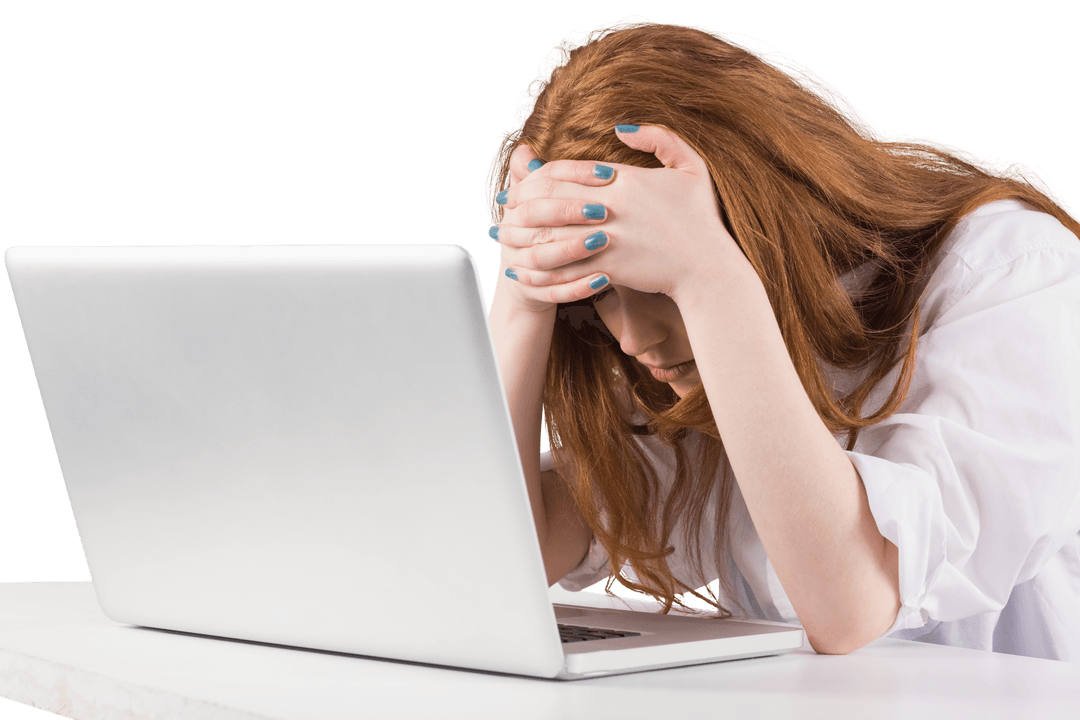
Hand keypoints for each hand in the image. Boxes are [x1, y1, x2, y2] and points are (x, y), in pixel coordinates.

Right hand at [491, 144, 616, 312]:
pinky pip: (553, 291)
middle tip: (604, 210)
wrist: (533, 276)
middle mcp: (511, 232)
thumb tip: (526, 151)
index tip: (609, 174)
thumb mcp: (544, 199)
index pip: (541, 180)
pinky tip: (605, 278)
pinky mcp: (532, 291)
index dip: (574, 174)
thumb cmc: (549, 227)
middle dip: (568, 212)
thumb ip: (541, 175)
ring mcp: (519, 264)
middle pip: (535, 217)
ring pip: (542, 257)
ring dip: (573, 249)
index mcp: (517, 203)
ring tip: (605, 242)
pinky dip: (578, 285)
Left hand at [495, 125, 742, 307]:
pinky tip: (523, 269)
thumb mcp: (692, 167)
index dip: (540, 174)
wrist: (709, 269)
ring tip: (503, 237)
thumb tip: (621, 127)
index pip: (568, 170)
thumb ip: (659, 138)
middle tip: (503, 205)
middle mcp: (612, 206)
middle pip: (551, 198)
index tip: (523, 179)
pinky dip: (540, 267)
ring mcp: (608, 238)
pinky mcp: (608, 267)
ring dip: (523, 234)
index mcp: (626, 179)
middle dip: (521, 201)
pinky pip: (563, 266)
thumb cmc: (702, 219)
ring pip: (552, 231)